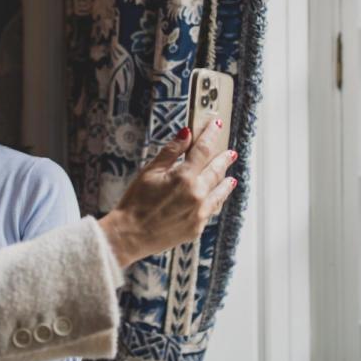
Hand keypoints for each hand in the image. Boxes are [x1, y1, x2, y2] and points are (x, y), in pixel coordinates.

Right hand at [99, 120, 238, 267]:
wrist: (130, 235)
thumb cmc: (135, 202)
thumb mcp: (149, 172)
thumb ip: (171, 152)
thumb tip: (186, 133)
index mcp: (184, 177)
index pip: (203, 150)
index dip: (210, 135)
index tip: (216, 126)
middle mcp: (197, 194)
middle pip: (216, 171)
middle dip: (223, 159)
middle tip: (230, 153)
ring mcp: (199, 213)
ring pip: (219, 193)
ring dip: (225, 182)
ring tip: (231, 177)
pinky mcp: (196, 227)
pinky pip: (211, 210)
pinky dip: (216, 200)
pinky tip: (217, 198)